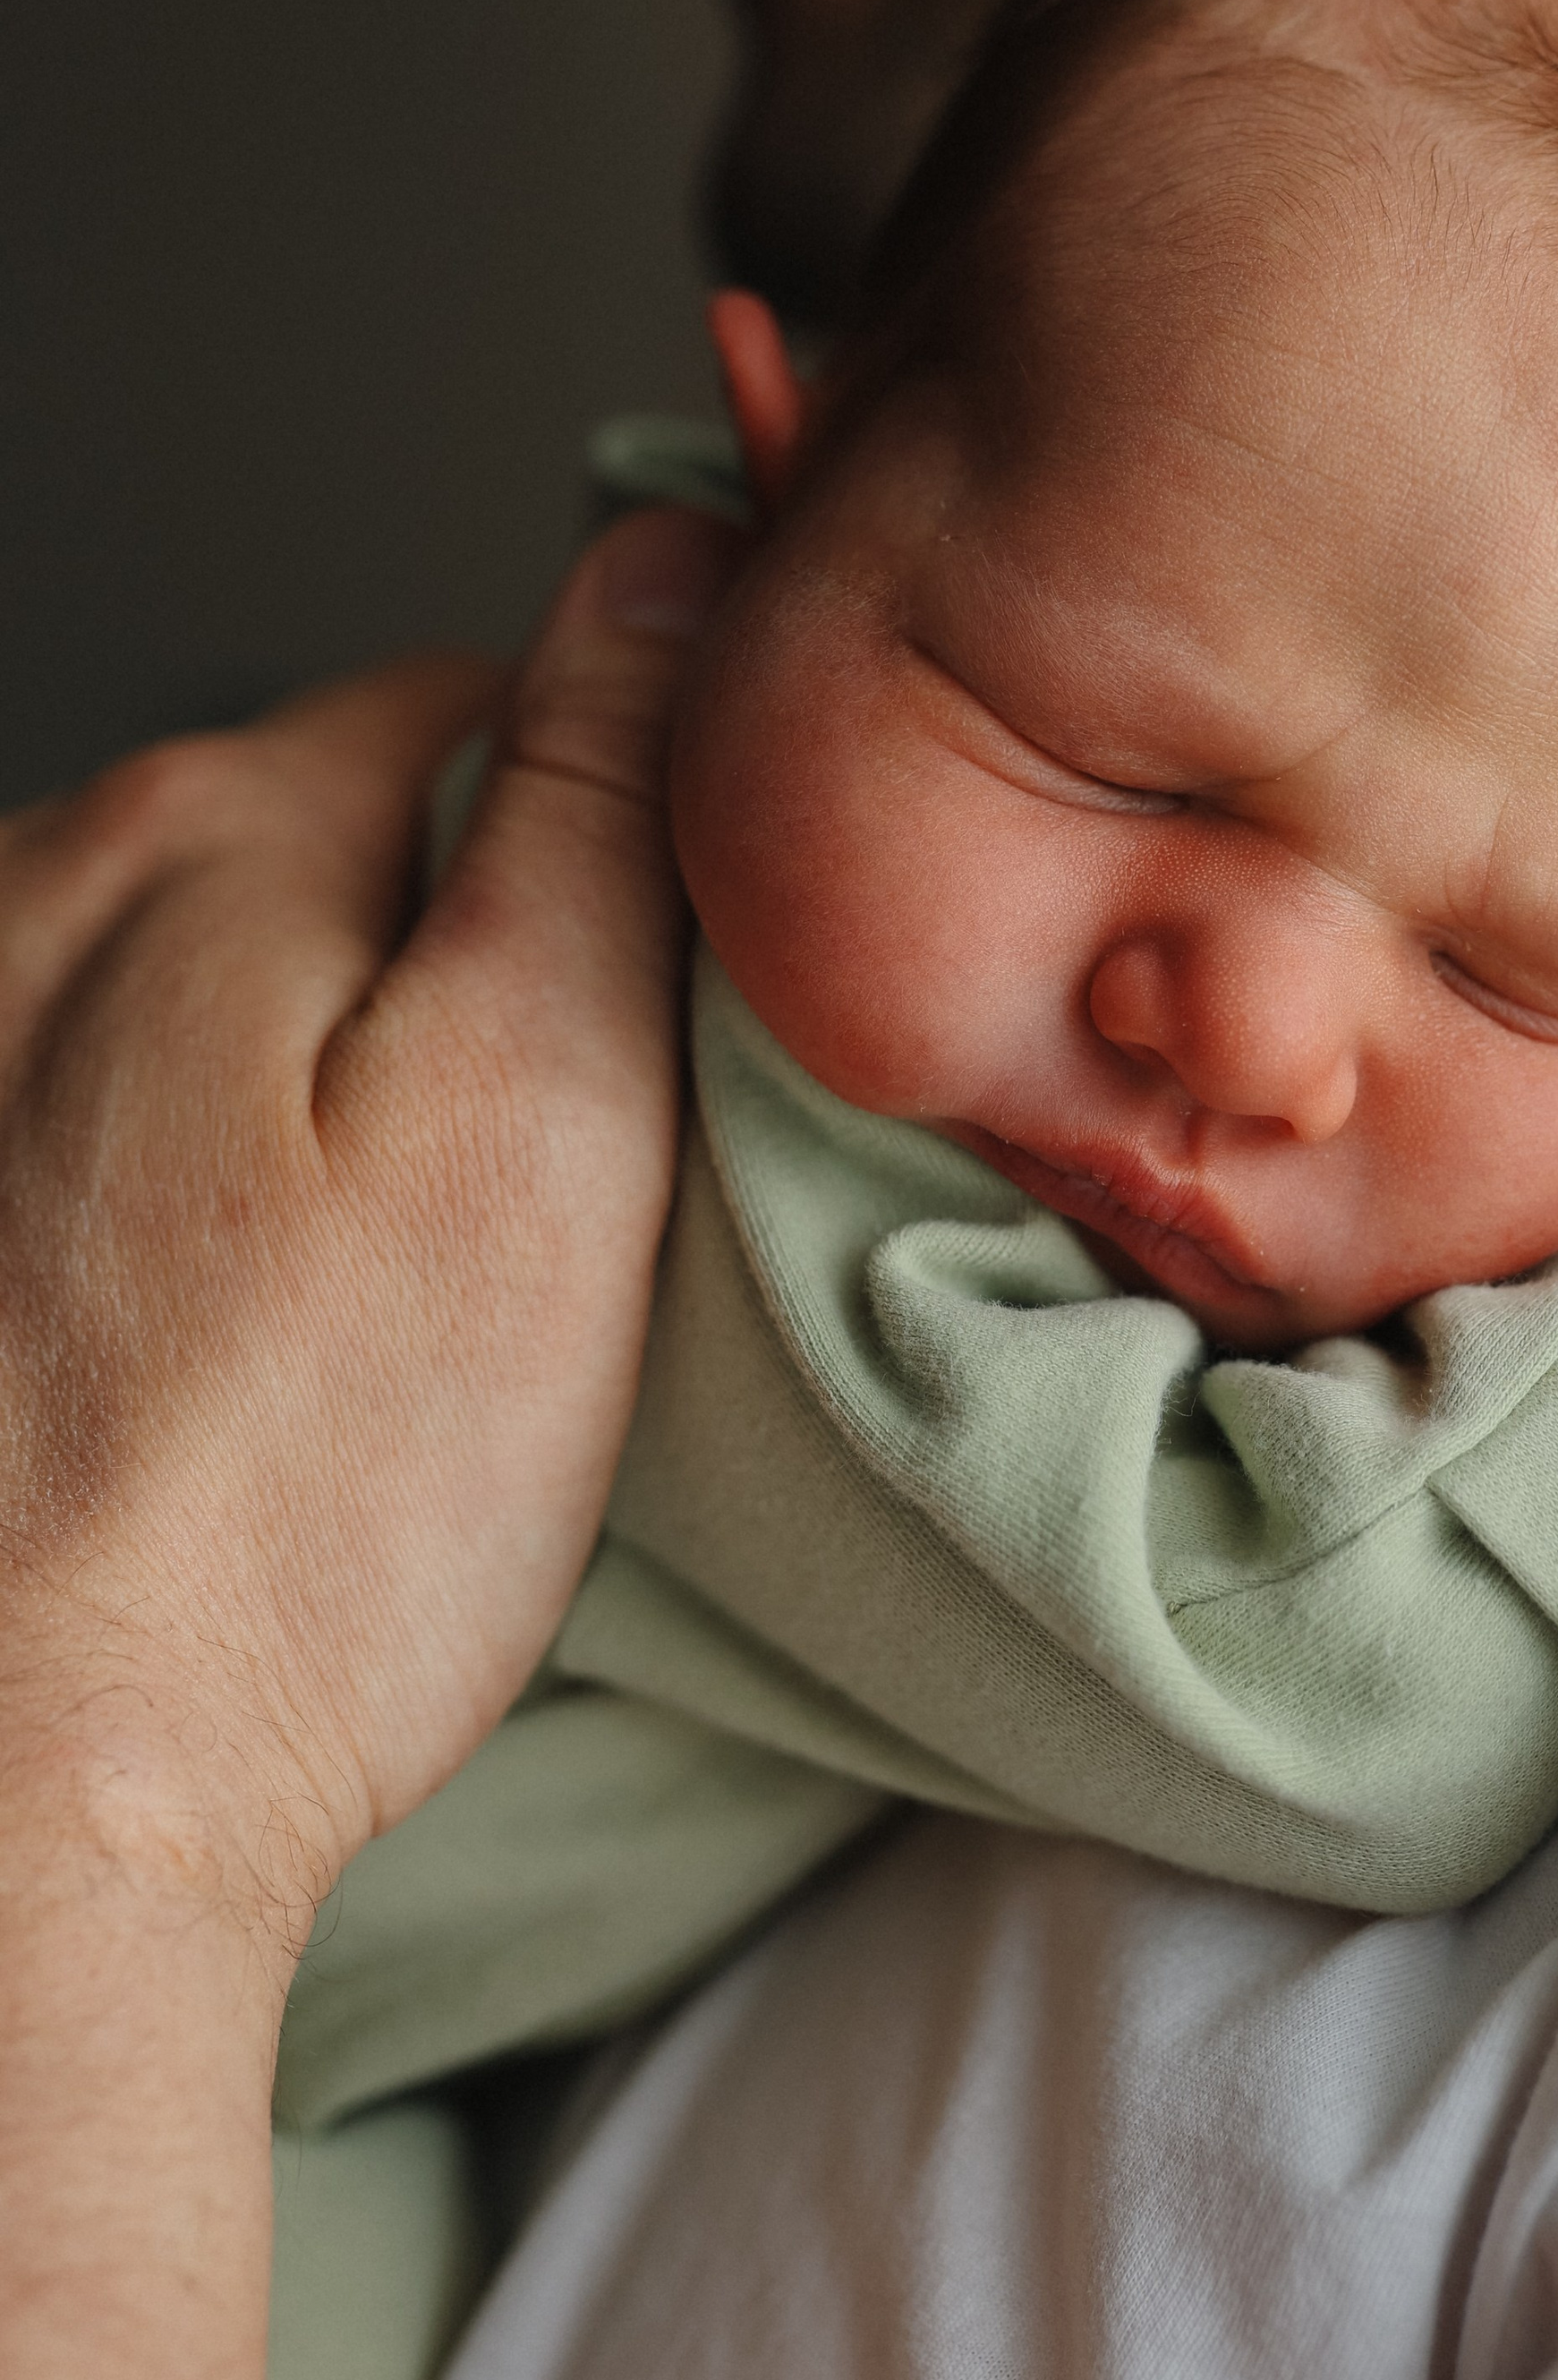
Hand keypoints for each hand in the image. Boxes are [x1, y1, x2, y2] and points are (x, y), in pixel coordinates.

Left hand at [0, 503, 743, 1949]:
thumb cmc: (301, 1510)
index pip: (472, 699)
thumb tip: (658, 563)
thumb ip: (600, 808)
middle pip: (317, 838)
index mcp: (204, 845)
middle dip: (445, 952)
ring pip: (192, 977)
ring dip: (299, 1066)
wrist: (20, 1815)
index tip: (670, 998)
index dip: (612, 833)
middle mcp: (17, 902)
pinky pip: (94, 1107)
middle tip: (540, 1185)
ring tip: (371, 1288)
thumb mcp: (548, 1116)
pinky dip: (184, 1175)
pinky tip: (220, 1331)